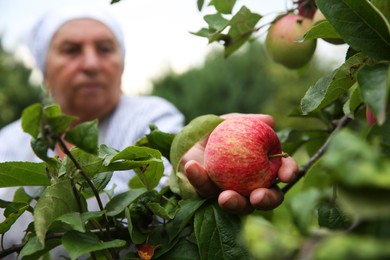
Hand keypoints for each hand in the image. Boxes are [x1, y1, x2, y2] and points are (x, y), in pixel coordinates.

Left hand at [181, 113, 298, 214]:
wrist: (188, 139)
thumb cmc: (216, 131)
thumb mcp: (229, 122)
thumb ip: (247, 120)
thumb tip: (270, 121)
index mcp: (264, 166)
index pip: (282, 171)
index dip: (288, 172)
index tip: (285, 175)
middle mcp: (252, 185)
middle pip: (267, 199)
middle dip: (266, 200)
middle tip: (257, 197)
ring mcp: (232, 195)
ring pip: (239, 207)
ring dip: (234, 203)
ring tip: (224, 197)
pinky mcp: (207, 196)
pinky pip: (203, 190)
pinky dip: (198, 178)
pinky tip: (192, 166)